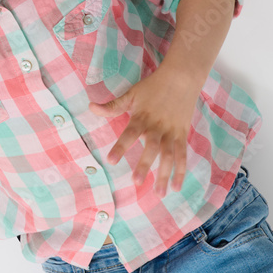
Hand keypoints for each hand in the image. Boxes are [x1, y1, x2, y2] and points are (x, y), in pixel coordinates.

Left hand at [90, 68, 200, 196]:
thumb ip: (112, 106)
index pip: (129, 134)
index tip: (110, 160)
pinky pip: (182, 155)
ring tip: (160, 194)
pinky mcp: (182, 135)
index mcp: (142, 118)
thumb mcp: (131, 94)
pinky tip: (177, 187)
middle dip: (144, 165)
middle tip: (136, 182)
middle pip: (151, 149)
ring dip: (165, 175)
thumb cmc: (152, 87)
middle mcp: (157, 127)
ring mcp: (172, 132)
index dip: (120, 147)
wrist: (181, 78)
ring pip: (169, 156)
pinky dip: (181, 171)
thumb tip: (89, 106)